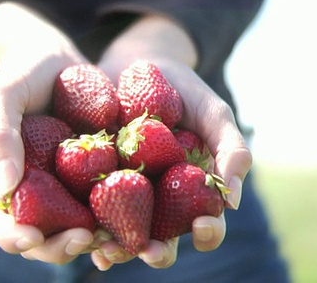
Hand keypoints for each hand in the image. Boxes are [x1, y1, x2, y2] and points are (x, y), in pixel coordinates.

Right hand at [0, 2, 94, 263]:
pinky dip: (120, 218)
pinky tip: (139, 215)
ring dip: (92, 241)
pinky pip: (105, 208)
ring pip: (74, 230)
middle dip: (59, 247)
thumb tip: (6, 185)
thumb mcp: (4, 92)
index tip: (34, 236)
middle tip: (85, 238)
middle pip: (39, 238)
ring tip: (113, 234)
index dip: (12, 237)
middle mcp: (31, 193)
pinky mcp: (93, 183)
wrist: (60, 59)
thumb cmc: (24, 71)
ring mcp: (63, 191)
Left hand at [95, 14, 251, 267]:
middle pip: (162, 238)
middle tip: (151, 251)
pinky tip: (83, 233)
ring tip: (108, 252)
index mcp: (192, 192)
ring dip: (117, 248)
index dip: (208, 232)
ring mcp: (124, 194)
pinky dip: (87, 225)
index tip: (202, 225)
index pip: (206, 223)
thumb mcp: (212, 112)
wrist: (135, 64)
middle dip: (158, 251)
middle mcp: (159, 201)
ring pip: (123, 232)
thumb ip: (230, 148)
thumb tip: (233, 200)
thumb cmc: (183, 89)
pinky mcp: (91, 183)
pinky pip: (89, 210)